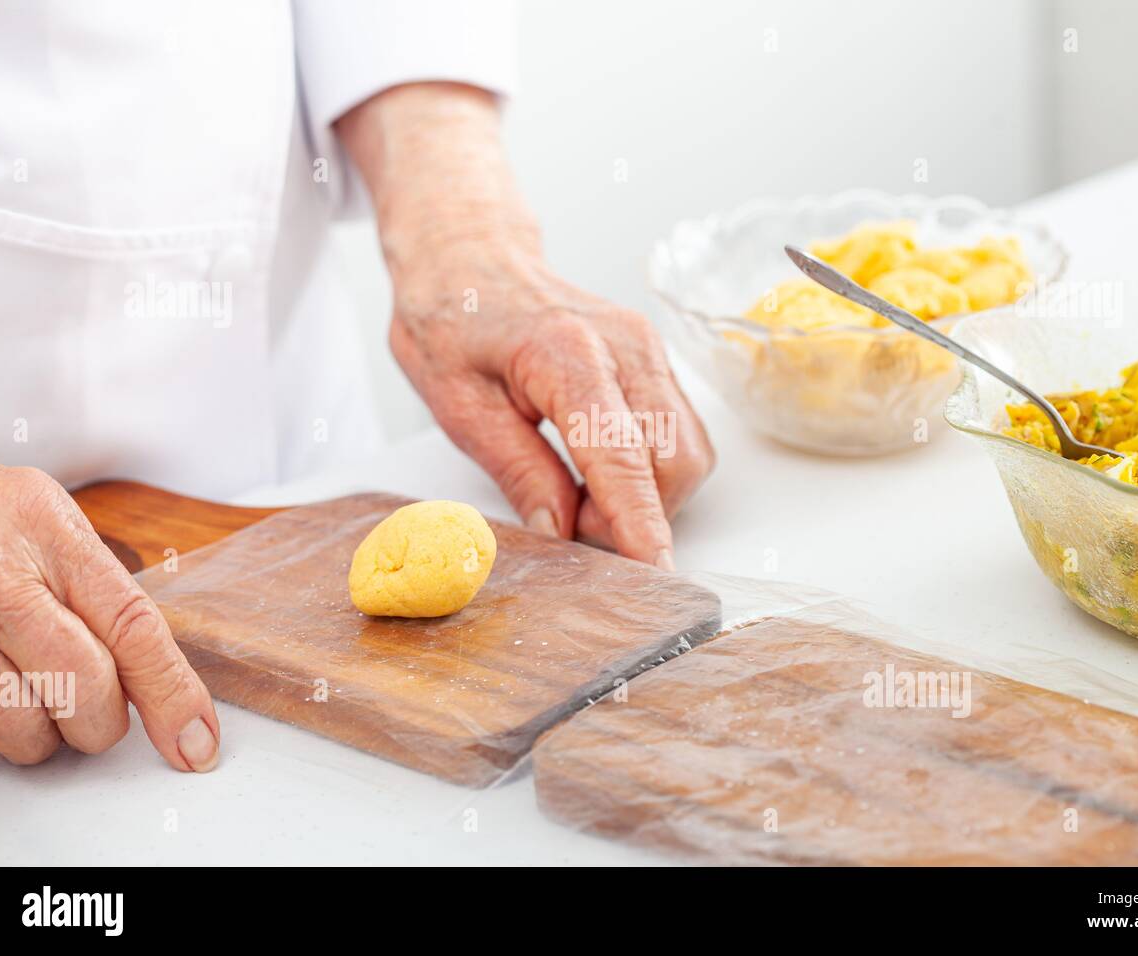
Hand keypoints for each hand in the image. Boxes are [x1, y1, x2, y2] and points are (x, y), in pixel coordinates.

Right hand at [0, 457, 219, 769]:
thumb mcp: (54, 522)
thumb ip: (104, 588)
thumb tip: (158, 672)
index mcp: (51, 535)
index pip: (133, 629)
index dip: (171, 693)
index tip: (195, 736)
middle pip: (84, 687)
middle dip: (103, 717)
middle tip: (101, 705)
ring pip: (24, 723)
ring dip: (49, 731)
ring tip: (46, 694)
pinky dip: (8, 723)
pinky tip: (8, 689)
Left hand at [336, 82, 713, 565]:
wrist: (469, 255)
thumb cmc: (451, 318)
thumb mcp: (459, 406)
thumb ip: (519, 470)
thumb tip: (560, 532)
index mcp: (568, 355)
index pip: (622, 458)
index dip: (641, 525)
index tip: (656, 574)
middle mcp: (626, 347)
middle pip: (672, 462)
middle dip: (636, 514)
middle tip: (568, 522)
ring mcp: (647, 349)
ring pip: (686, 452)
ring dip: (646, 495)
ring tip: (577, 492)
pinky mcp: (653, 358)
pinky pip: (678, 433)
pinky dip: (649, 470)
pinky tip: (597, 468)